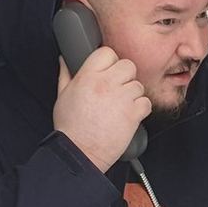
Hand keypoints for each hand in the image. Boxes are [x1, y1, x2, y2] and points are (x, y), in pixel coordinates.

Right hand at [53, 49, 151, 171]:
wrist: (80, 153)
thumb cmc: (70, 128)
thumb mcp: (62, 96)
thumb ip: (66, 74)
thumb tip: (65, 59)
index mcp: (87, 76)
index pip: (107, 53)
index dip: (110, 62)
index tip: (109, 72)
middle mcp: (105, 84)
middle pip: (128, 65)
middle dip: (125, 77)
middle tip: (117, 90)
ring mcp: (121, 98)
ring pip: (138, 85)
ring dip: (133, 95)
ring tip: (121, 107)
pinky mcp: (132, 114)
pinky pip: (146, 103)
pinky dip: (141, 109)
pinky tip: (129, 115)